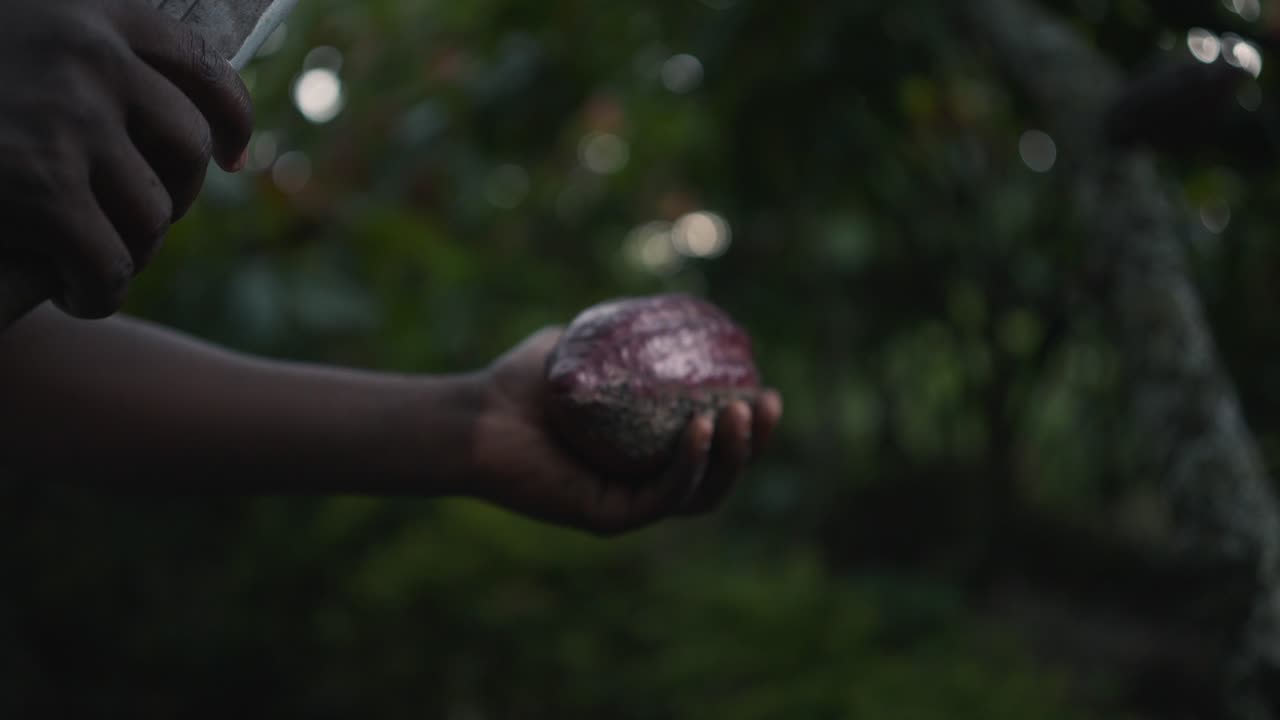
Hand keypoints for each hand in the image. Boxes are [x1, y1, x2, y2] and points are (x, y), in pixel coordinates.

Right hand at [0, 0, 252, 317]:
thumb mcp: (15, 45)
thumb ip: (75, 58)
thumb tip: (173, 107)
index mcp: (89, 8)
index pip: (200, 67)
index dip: (229, 118)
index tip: (233, 157)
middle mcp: (90, 53)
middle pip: (186, 147)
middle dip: (171, 194)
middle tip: (137, 225)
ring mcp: (67, 116)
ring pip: (153, 210)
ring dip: (130, 247)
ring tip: (96, 263)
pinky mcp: (37, 184)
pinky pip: (110, 258)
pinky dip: (100, 289)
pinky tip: (77, 296)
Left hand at [469, 327, 782, 535]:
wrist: (475, 413)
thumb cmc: (520, 383)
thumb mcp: (586, 349)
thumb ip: (622, 338)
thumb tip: (669, 314)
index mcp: (646, 454)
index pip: (712, 447)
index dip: (749, 427)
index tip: (766, 390)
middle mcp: (642, 483)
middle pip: (718, 474)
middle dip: (754, 444)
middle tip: (768, 403)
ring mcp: (627, 504)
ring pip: (700, 492)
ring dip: (731, 457)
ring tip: (744, 415)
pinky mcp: (607, 518)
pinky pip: (662, 498)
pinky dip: (689, 466)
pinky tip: (701, 428)